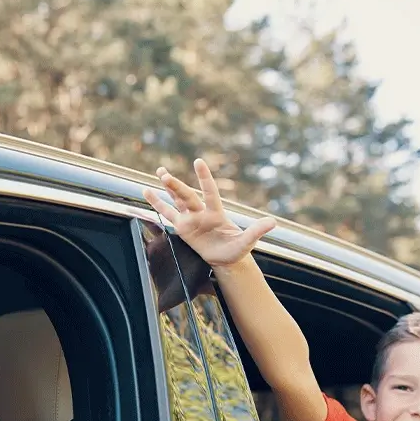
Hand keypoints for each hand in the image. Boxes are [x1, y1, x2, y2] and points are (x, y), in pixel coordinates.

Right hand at [142, 158, 275, 269]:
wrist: (226, 258)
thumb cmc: (237, 249)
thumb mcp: (247, 242)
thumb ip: (256, 230)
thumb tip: (272, 221)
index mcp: (216, 213)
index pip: (209, 193)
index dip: (204, 178)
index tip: (198, 162)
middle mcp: (202, 212)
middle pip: (187, 196)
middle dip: (176, 186)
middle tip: (164, 174)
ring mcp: (191, 219)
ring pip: (177, 200)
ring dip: (168, 188)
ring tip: (159, 172)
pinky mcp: (182, 227)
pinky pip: (167, 213)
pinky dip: (158, 203)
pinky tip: (147, 192)